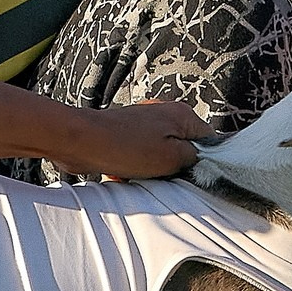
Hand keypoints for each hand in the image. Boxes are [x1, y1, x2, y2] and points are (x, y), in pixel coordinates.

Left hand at [58, 101, 210, 178]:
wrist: (80, 141)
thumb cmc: (125, 147)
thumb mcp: (172, 158)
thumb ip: (195, 159)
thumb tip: (200, 160)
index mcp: (183, 115)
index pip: (211, 141)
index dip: (204, 162)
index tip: (193, 176)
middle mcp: (166, 114)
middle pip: (185, 148)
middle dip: (176, 166)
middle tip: (165, 177)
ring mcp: (145, 122)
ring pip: (163, 154)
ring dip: (154, 170)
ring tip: (142, 174)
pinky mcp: (128, 133)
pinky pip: (142, 155)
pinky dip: (137, 167)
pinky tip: (127, 172)